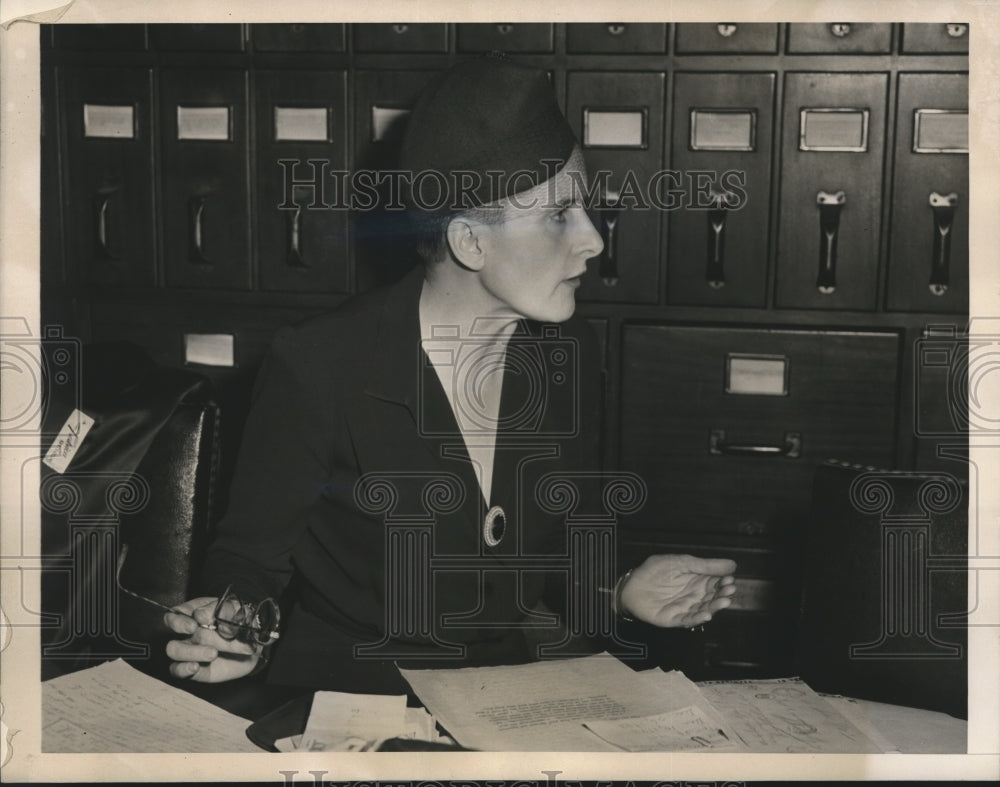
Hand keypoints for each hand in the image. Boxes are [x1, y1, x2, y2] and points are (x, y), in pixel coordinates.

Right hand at [163, 596, 261, 681]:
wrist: (254, 645)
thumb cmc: (242, 622)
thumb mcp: (237, 610)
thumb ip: (222, 609)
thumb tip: (201, 615)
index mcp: (194, 612)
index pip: (174, 613)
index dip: (179, 620)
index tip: (195, 624)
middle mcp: (187, 631)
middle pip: (177, 632)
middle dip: (196, 634)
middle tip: (202, 634)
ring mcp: (188, 650)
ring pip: (173, 650)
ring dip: (192, 651)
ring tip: (213, 653)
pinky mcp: (193, 669)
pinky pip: (177, 670)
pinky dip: (184, 669)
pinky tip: (196, 667)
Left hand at [618, 554, 736, 627]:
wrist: (632, 583)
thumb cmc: (655, 571)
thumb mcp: (681, 562)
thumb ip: (705, 565)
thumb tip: (732, 564)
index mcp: (697, 581)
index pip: (716, 583)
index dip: (724, 582)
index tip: (731, 580)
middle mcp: (694, 596)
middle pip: (713, 598)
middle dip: (723, 595)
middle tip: (730, 591)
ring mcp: (685, 608)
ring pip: (704, 610)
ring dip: (715, 607)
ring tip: (723, 602)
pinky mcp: (674, 619)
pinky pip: (688, 620)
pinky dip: (698, 619)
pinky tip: (706, 615)